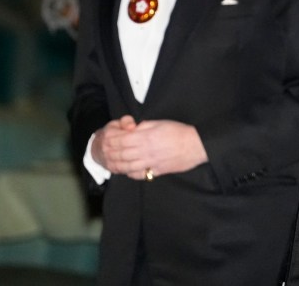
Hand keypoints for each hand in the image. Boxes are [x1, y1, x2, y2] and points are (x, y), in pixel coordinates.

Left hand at [92, 115, 207, 179]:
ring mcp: (150, 163)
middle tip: (103, 150)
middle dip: (109, 152)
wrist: (195, 145)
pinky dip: (129, 173)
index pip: (120, 140)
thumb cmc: (179, 132)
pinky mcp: (156, 171)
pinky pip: (138, 174)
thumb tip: (132, 129)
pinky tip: (126, 170)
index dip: (111, 139)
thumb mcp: (159, 123)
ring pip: (126, 166)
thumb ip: (143, 126)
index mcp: (145, 137)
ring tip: (110, 162)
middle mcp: (145, 151)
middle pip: (120, 154)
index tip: (106, 137)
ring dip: (115, 165)